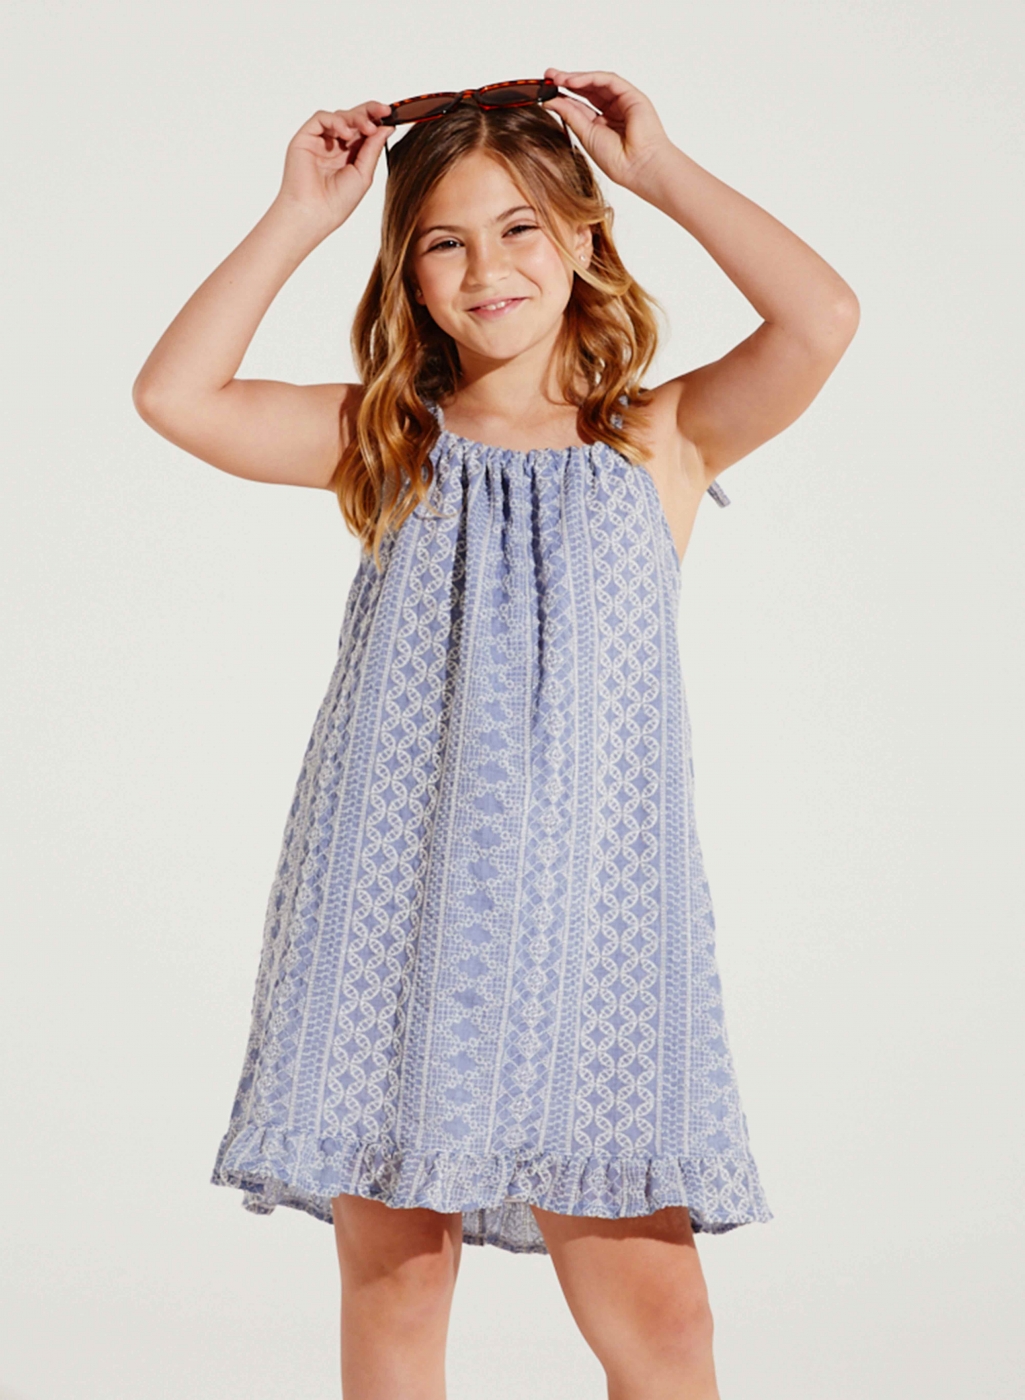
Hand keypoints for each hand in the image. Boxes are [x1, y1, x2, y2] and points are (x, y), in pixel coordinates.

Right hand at [274, 103, 391, 232]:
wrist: (314, 215)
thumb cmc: (336, 203)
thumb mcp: (363, 174)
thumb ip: (373, 149)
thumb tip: (386, 127)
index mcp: (349, 156)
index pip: (364, 130)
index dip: (377, 120)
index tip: (392, 115)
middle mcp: (334, 146)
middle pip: (352, 118)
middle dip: (369, 112)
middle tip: (384, 111)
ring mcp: (319, 141)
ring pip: (339, 116)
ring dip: (356, 118)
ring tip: (367, 129)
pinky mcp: (305, 138)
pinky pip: (321, 119)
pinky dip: (336, 121)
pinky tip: (346, 133)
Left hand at [543, 69, 672, 190]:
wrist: (638, 166)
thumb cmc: (616, 159)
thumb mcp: (585, 134)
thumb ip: (569, 115)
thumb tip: (549, 101)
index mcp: (602, 123)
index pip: (580, 104)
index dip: (563, 95)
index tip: (544, 91)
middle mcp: (613, 110)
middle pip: (587, 89)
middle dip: (567, 81)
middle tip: (548, 77)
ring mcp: (623, 101)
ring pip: (596, 82)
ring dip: (575, 78)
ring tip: (556, 78)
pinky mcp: (631, 95)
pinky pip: (608, 80)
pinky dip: (590, 78)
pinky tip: (572, 81)